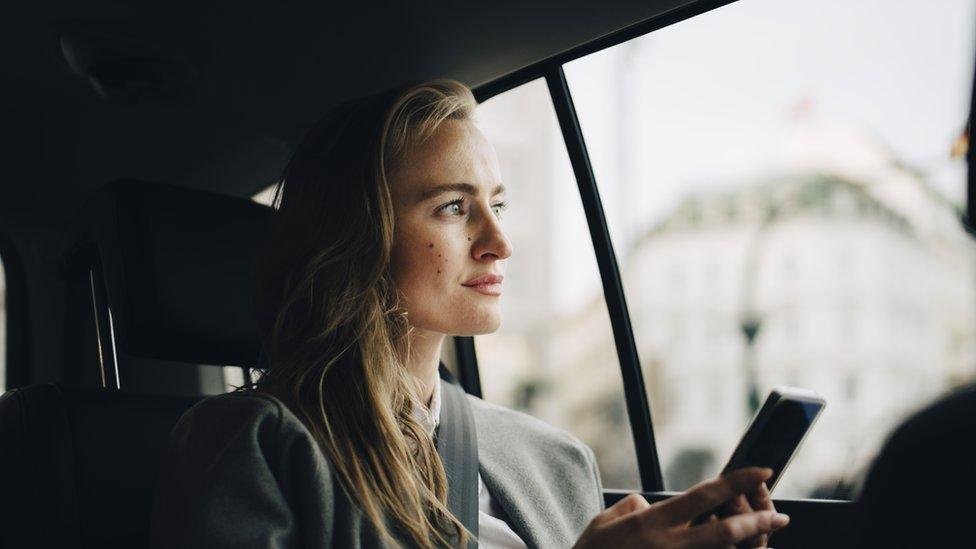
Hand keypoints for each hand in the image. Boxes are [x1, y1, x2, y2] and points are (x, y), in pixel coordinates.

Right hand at [572, 468, 788, 548]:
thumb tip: (650, 502)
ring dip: (750, 548)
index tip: (761, 470)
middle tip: (780, 516)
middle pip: (726, 531)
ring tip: (766, 540)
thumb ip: (632, 507)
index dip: (737, 480)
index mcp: (652, 522)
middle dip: (758, 522)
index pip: (704, 495)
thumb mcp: (604, 522)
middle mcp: (669, 547)